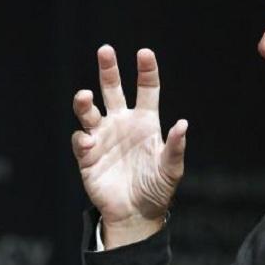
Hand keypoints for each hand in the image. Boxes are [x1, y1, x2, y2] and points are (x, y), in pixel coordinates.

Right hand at [71, 45, 187, 247]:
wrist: (136, 214)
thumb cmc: (156, 189)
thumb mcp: (172, 169)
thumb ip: (175, 147)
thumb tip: (182, 124)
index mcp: (145, 122)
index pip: (146, 89)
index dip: (146, 70)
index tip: (144, 53)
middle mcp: (122, 123)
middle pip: (112, 89)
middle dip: (108, 69)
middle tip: (105, 50)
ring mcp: (103, 137)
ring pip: (89, 111)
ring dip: (85, 102)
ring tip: (85, 96)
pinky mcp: (88, 155)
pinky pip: (81, 140)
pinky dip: (82, 138)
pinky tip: (89, 141)